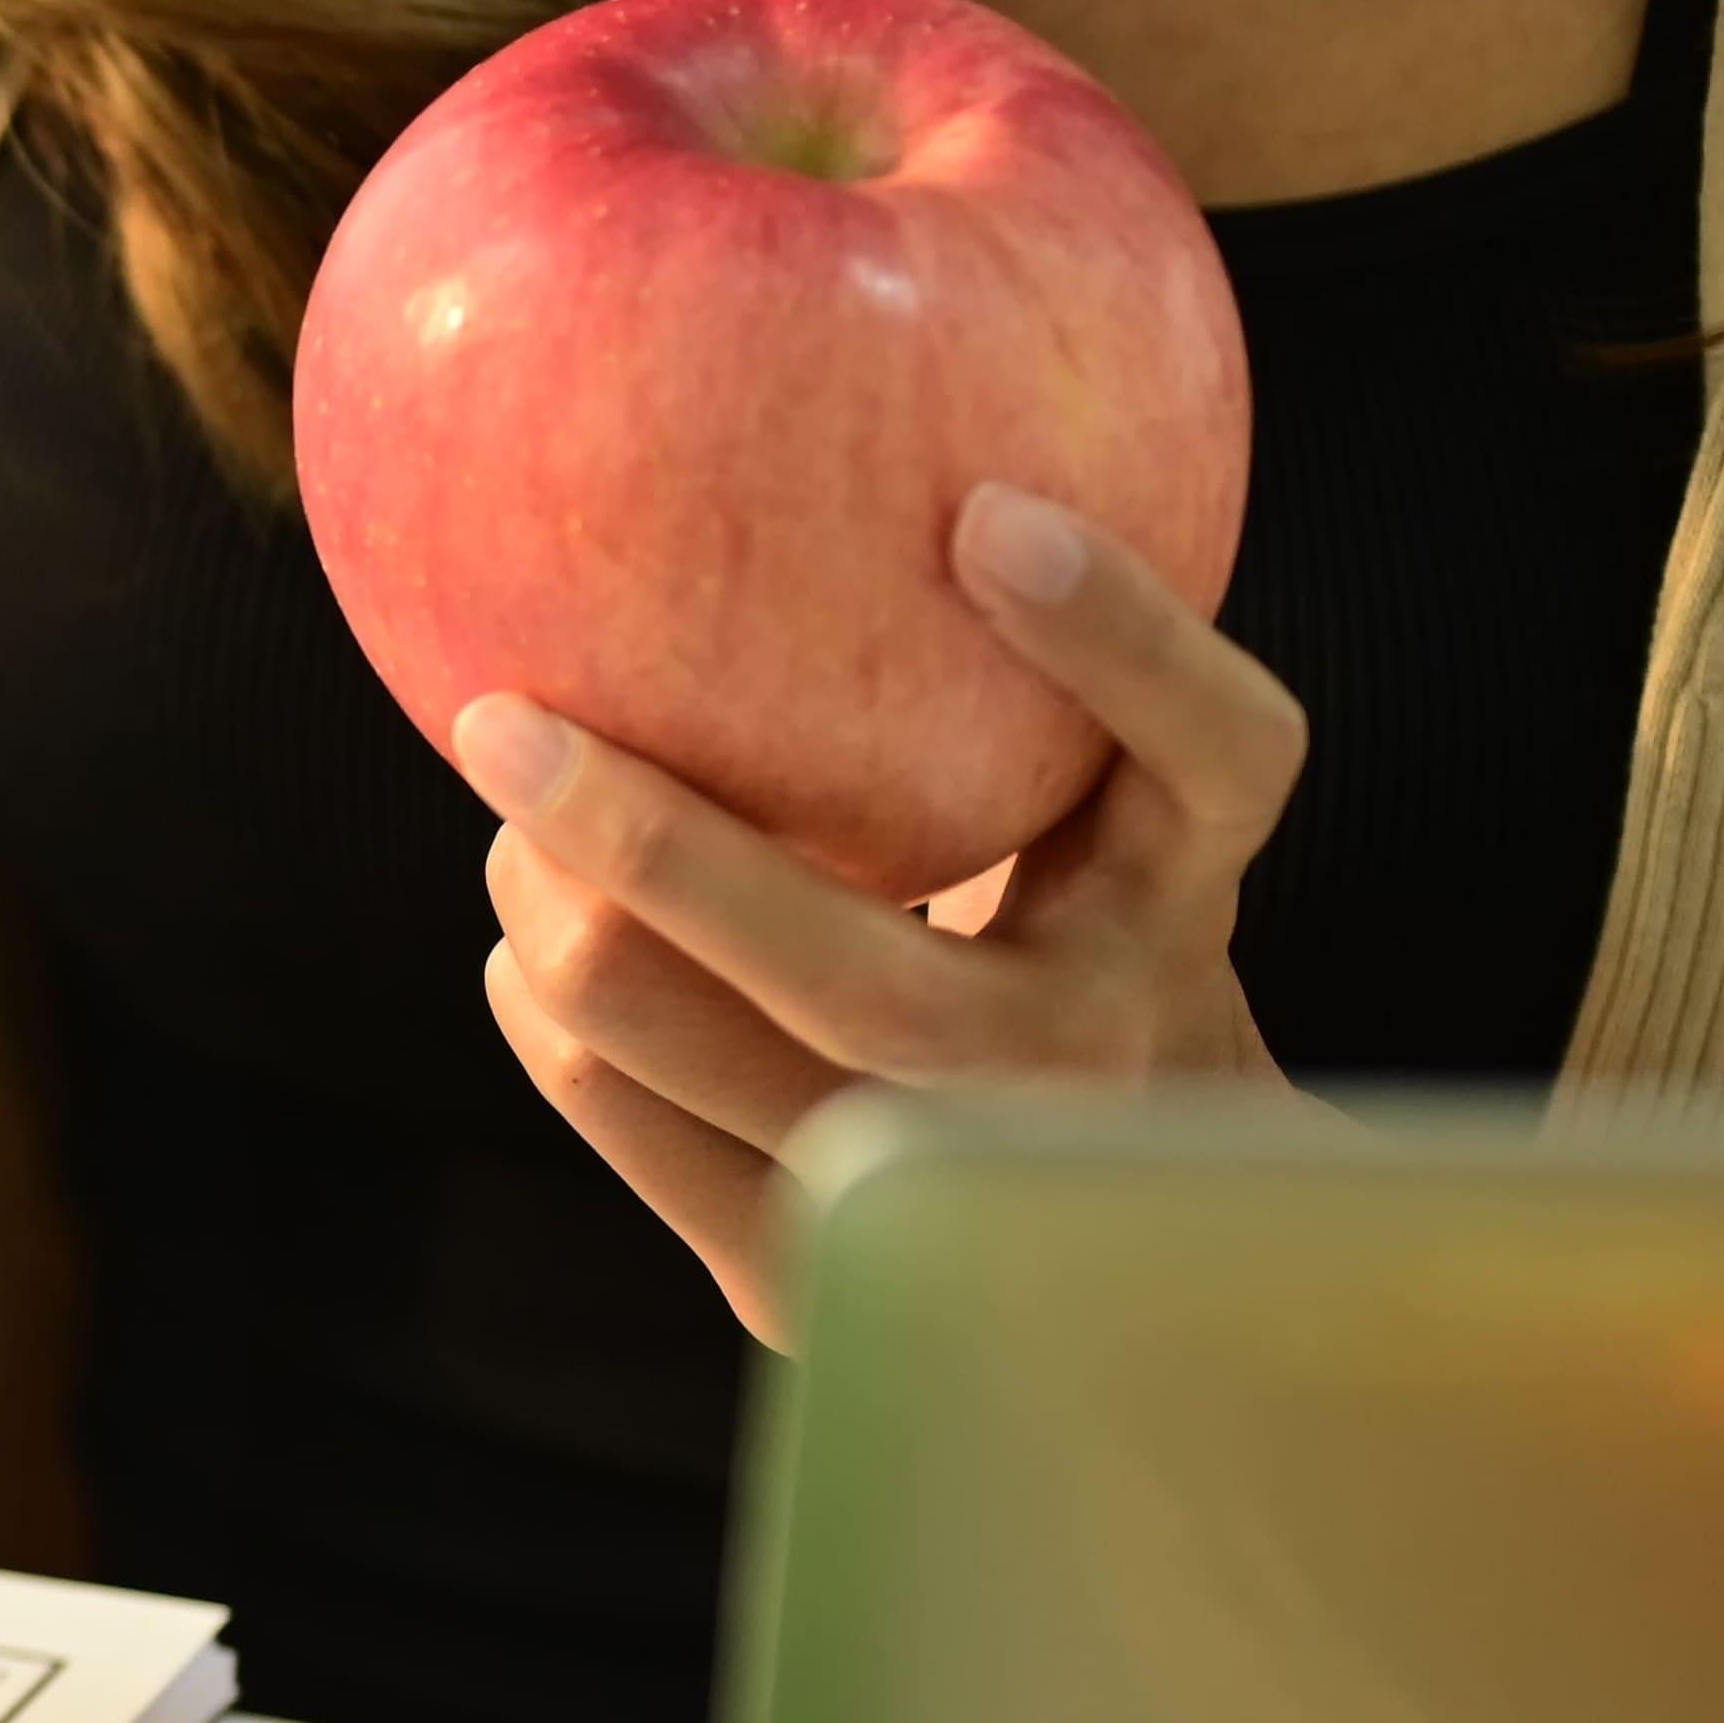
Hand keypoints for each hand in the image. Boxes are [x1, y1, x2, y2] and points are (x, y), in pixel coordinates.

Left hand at [464, 479, 1306, 1342]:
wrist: (1095, 1204)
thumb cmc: (1058, 918)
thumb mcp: (1091, 790)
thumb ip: (1018, 661)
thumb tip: (899, 444)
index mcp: (1189, 905)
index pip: (1221, 753)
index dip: (1120, 637)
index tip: (988, 515)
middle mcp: (1093, 1066)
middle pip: (863, 980)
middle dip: (650, 841)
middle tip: (502, 719)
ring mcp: (949, 1189)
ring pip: (681, 1048)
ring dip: (554, 913)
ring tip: (520, 825)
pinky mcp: (799, 1278)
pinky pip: (611, 1102)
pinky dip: (545, 999)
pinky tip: (540, 934)